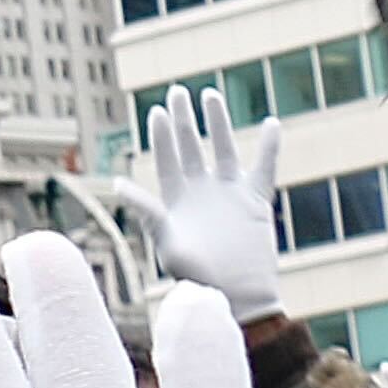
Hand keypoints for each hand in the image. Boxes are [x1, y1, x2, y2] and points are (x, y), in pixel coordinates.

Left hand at [104, 91, 288, 325]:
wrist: (235, 296)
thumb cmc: (196, 276)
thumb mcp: (165, 241)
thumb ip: (146, 211)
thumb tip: (117, 184)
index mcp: (176, 201)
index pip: (165, 159)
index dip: (160, 135)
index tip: (157, 111)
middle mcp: (201, 193)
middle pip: (190, 147)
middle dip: (183, 120)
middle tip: (176, 91)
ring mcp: (229, 195)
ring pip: (223, 149)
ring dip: (218, 123)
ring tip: (211, 95)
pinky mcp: (255, 202)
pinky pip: (264, 168)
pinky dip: (269, 147)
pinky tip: (270, 124)